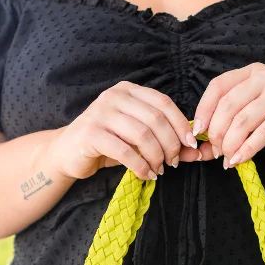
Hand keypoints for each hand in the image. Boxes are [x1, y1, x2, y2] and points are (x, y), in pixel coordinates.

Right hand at [47, 81, 200, 180]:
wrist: (67, 153)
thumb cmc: (106, 145)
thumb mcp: (138, 141)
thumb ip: (167, 143)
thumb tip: (197, 153)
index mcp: (128, 90)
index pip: (164, 103)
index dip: (181, 125)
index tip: (190, 145)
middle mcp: (114, 96)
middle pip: (156, 119)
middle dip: (170, 144)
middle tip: (172, 163)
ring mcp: (101, 113)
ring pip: (142, 135)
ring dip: (156, 156)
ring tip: (159, 170)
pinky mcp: (91, 133)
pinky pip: (125, 151)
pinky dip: (140, 166)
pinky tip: (145, 174)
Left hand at [191, 63, 264, 167]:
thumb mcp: (254, 121)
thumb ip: (230, 127)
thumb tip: (201, 147)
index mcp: (252, 73)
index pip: (218, 87)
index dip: (203, 111)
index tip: (197, 133)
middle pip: (227, 105)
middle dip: (217, 133)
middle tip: (217, 153)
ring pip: (243, 120)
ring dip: (231, 144)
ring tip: (228, 159)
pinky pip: (262, 132)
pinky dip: (247, 149)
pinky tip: (240, 160)